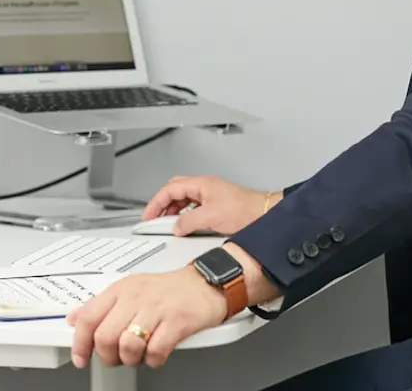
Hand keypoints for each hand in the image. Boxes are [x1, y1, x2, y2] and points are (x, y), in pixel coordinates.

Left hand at [67, 266, 225, 368]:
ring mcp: (157, 309)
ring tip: (138, 355)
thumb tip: (74, 318)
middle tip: (116, 358)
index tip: (80, 357)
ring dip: (131, 359)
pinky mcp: (177, 322)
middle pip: (105, 337)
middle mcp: (136, 297)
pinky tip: (157, 353)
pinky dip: (154, 360)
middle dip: (108, 356)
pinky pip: (156, 352)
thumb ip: (102, 305)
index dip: (80, 342)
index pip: (89, 317)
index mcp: (121, 289)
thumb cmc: (168, 290)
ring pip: (128, 346)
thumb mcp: (130, 290)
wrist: (205, 283)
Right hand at [143, 175, 279, 235]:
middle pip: (174, 191)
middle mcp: (204, 186)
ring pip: (183, 198)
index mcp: (200, 184)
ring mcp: (210, 194)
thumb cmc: (244, 211)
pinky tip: (184, 224)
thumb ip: (188, 221)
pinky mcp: (216, 203)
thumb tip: (175, 227)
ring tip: (168, 224)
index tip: (148, 216)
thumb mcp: (211, 217)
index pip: (169, 190)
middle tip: (154, 218)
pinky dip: (184, 214)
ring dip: (173, 210)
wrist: (263, 215)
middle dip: (161, 204)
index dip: (155, 203)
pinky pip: (192, 206)